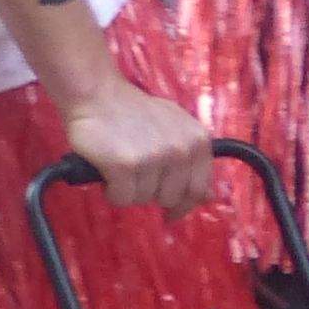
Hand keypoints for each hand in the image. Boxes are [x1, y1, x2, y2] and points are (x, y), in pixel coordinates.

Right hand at [59, 76, 213, 213]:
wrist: (99, 96)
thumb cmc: (137, 114)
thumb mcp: (176, 130)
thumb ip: (194, 161)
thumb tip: (209, 197)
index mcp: (198, 141)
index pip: (199, 189)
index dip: (184, 204)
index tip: (171, 212)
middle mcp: (181, 150)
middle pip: (169, 198)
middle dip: (151, 192)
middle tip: (137, 172)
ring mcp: (154, 157)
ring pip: (143, 199)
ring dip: (129, 190)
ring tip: (122, 166)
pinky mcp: (126, 165)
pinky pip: (122, 198)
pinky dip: (111, 192)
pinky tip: (108, 173)